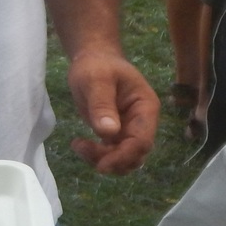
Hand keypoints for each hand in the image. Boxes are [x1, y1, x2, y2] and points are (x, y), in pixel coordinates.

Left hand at [66, 48, 159, 175]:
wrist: (93, 60)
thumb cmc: (97, 65)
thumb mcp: (97, 79)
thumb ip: (102, 104)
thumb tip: (109, 133)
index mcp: (146, 108)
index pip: (142, 141)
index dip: (124, 156)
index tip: (102, 164)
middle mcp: (142, 122)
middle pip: (135, 155)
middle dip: (111, 160)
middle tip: (83, 148)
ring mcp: (129, 130)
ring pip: (124, 159)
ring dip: (102, 160)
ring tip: (79, 145)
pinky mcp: (116, 134)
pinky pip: (112, 154)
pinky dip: (97, 156)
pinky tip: (79, 144)